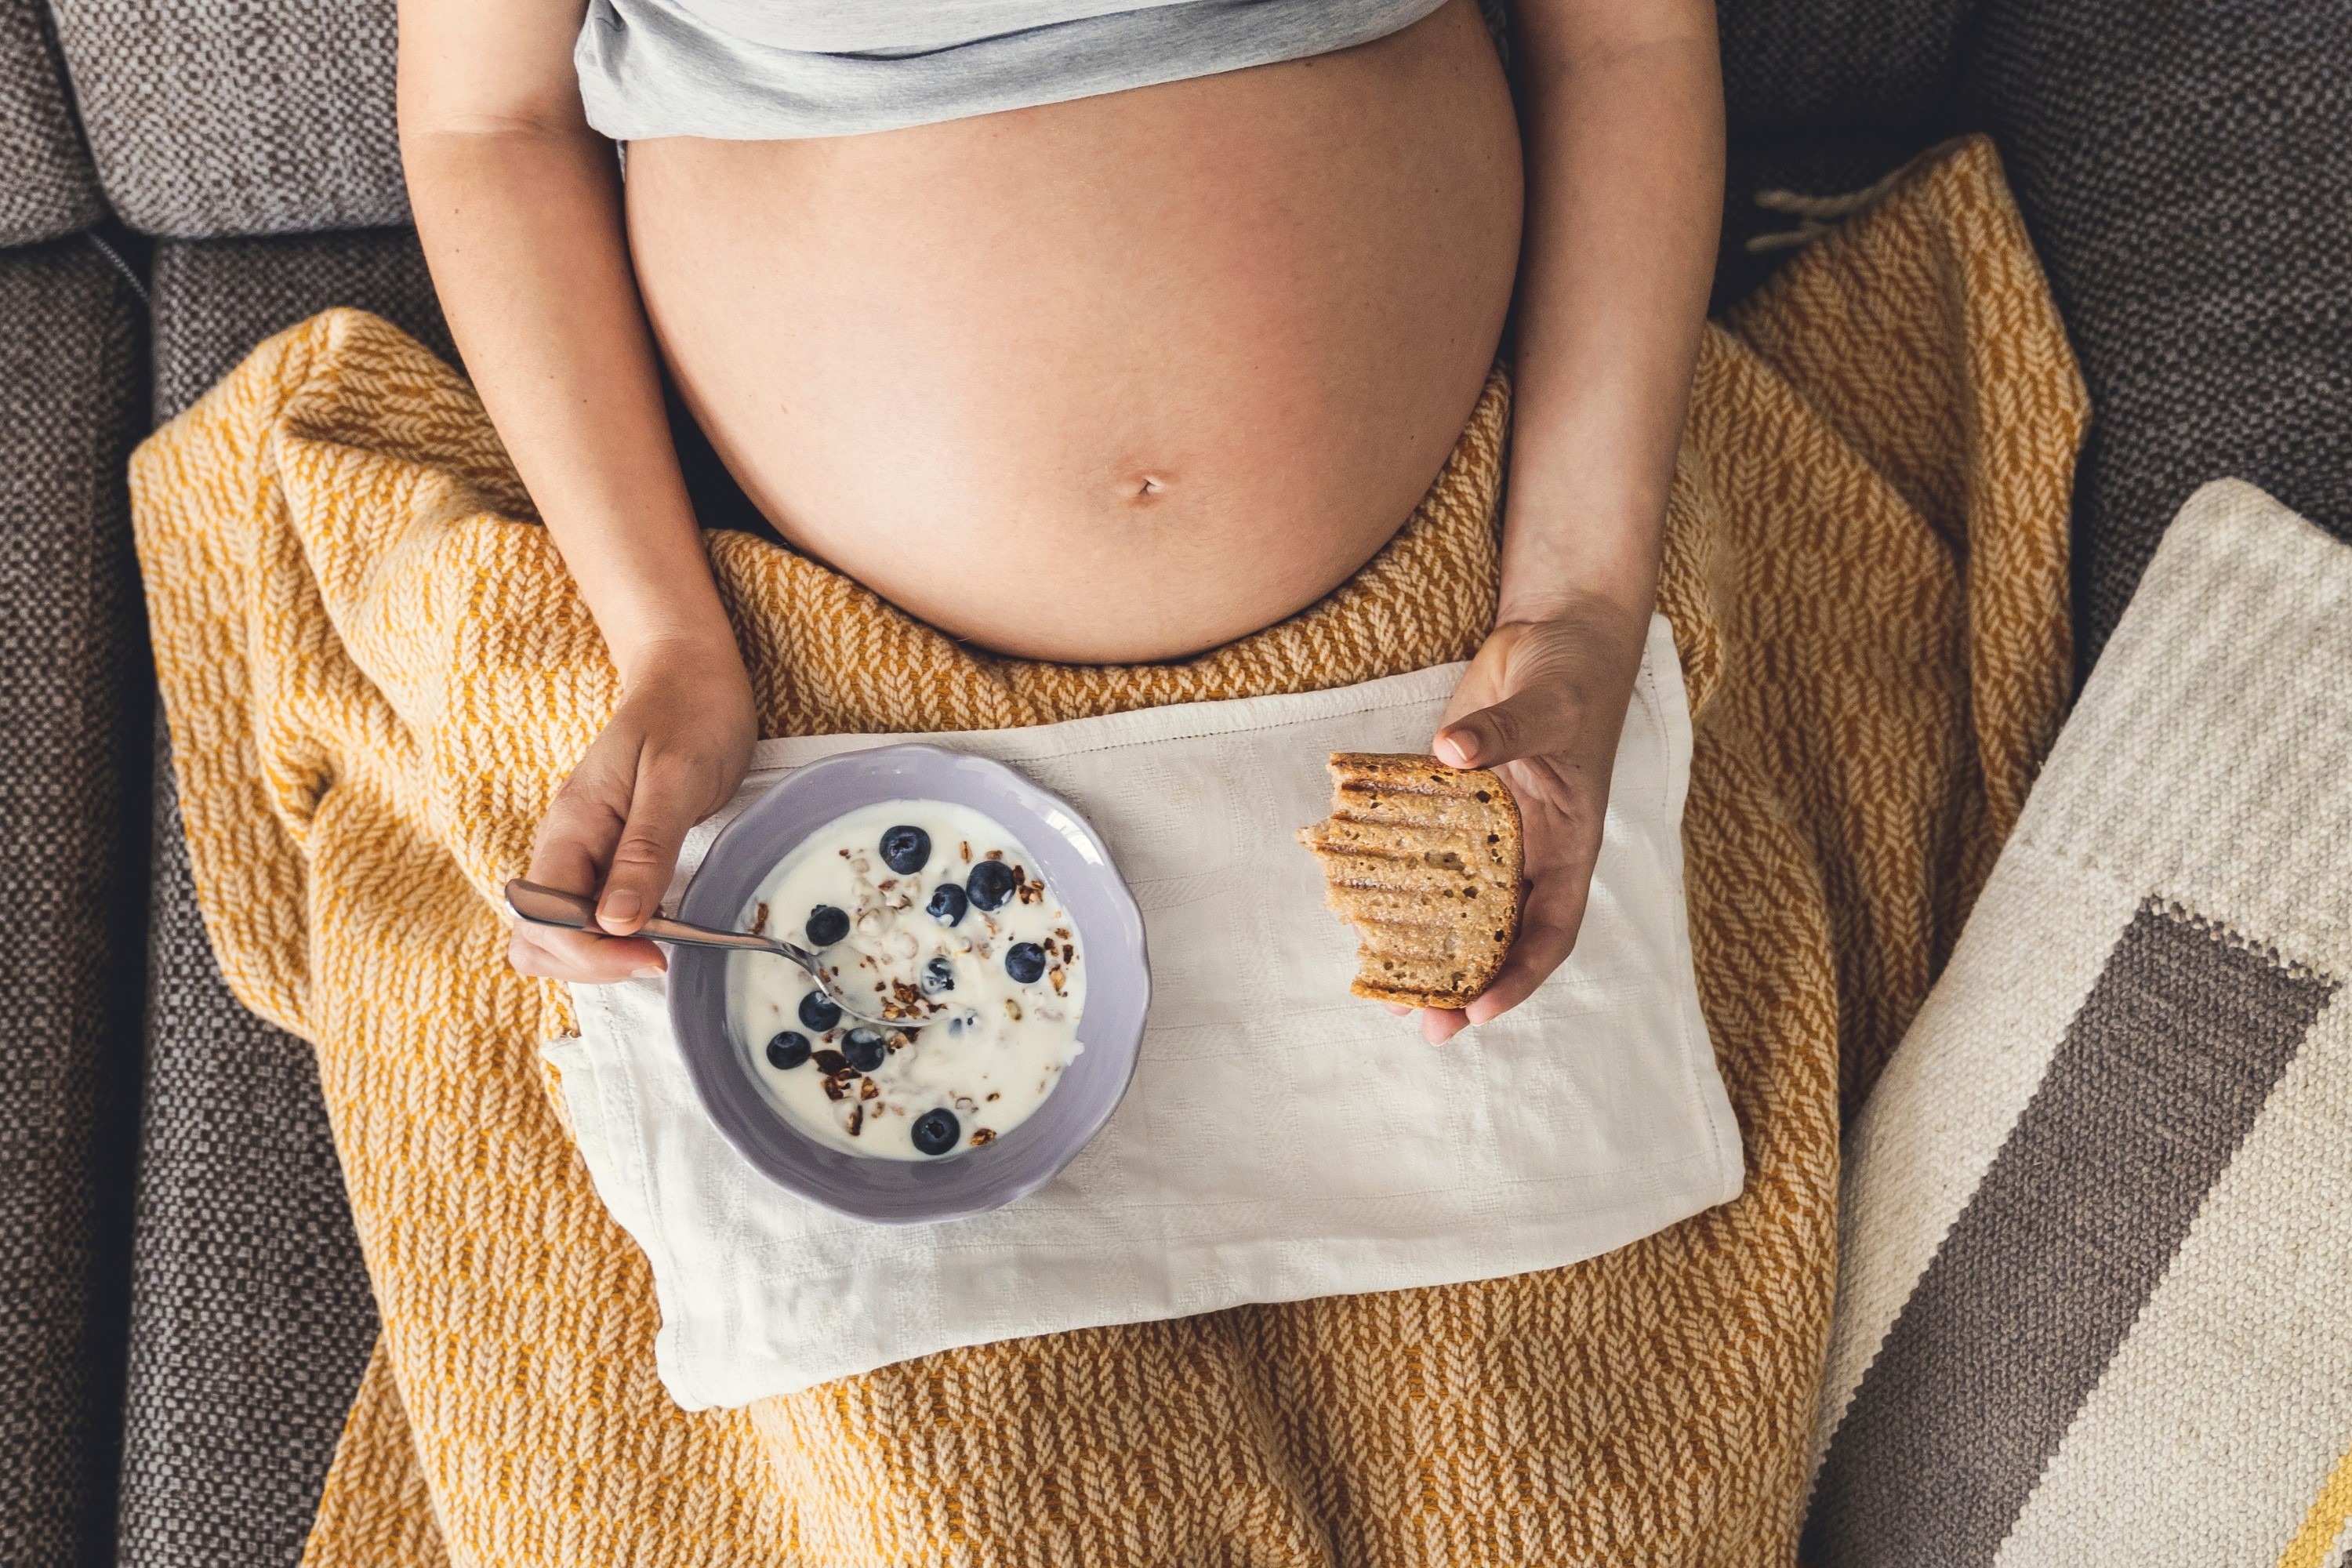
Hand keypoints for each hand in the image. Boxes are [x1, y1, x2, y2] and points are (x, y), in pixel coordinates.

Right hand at [506, 637, 756, 983]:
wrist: (689, 673)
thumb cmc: (689, 714)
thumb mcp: (675, 779)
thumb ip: (645, 850)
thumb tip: (616, 923)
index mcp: (571, 825)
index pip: (545, 919)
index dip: (591, 952)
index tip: (653, 955)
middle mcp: (564, 844)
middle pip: (537, 938)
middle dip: (588, 964)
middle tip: (657, 956)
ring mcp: (581, 852)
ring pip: (555, 935)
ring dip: (596, 957)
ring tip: (657, 946)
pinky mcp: (605, 857)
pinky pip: (586, 916)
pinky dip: (610, 938)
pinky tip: (655, 929)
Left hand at [1401, 602, 1649, 1042]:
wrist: (1556, 631)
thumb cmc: (1572, 673)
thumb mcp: (1548, 704)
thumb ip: (1505, 731)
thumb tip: (1456, 753)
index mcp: (1568, 846)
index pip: (1549, 932)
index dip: (1516, 976)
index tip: (1477, 1008)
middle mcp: (1529, 852)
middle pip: (1497, 934)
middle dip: (1461, 981)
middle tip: (1419, 1023)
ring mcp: (1490, 831)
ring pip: (1457, 904)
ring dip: (1425, 946)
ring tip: (1383, 989)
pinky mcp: (1452, 802)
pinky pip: (1424, 852)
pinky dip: (1398, 884)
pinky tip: (1358, 909)